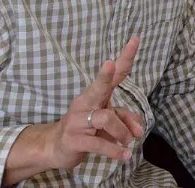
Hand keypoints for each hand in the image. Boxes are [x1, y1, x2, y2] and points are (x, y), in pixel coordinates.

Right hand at [41, 37, 146, 168]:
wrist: (55, 147)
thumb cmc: (87, 128)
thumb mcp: (108, 121)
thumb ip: (125, 119)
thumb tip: (139, 129)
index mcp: (96, 95)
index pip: (114, 74)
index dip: (125, 58)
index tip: (136, 39)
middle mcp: (86, 104)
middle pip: (98, 88)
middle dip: (104, 76)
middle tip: (110, 64)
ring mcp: (78, 121)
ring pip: (106, 119)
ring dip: (122, 132)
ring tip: (128, 142)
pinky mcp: (74, 140)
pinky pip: (98, 144)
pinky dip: (114, 150)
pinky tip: (123, 155)